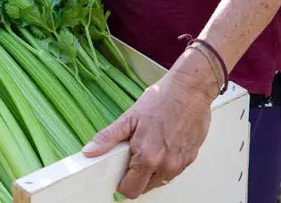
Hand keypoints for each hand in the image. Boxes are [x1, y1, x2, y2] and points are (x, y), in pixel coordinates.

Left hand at [82, 50, 215, 198]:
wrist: (189, 90)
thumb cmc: (161, 100)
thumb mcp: (129, 118)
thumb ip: (108, 138)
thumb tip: (89, 151)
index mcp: (148, 157)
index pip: (131, 190)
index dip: (122, 184)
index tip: (119, 175)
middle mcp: (166, 165)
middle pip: (145, 189)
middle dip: (136, 179)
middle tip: (132, 159)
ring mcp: (180, 163)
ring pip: (160, 181)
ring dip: (151, 173)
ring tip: (148, 148)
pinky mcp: (190, 158)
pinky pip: (173, 172)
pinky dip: (165, 165)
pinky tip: (162, 146)